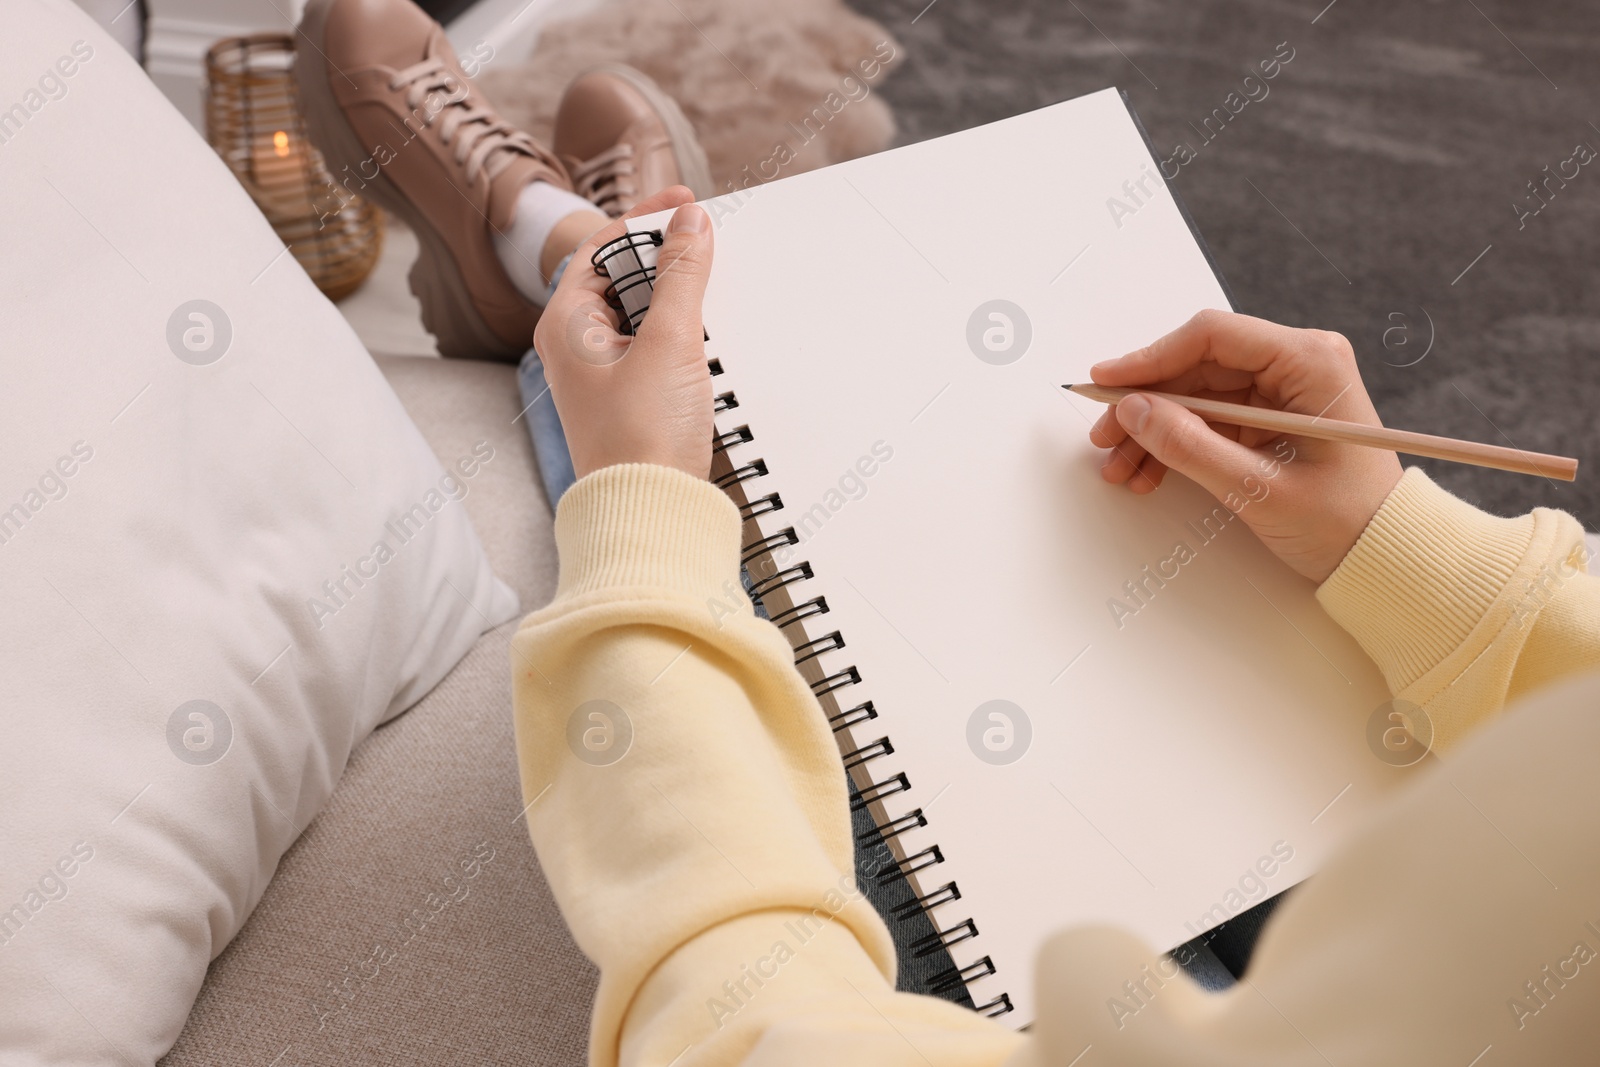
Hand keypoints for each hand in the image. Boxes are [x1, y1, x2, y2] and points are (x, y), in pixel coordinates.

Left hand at [534, 186, 714, 480]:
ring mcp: (604, 376)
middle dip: (666, 259)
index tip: (688, 204)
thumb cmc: (643, 440)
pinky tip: (711, 338)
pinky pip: (656, 347)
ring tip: (715, 292)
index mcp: (566, 325)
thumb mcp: (670, 343)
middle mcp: (577, 347)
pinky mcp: (631, 401)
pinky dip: (683, 333)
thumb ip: (682, 277)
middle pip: (622, 277)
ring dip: (679, 298)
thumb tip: (689, 224)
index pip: (601, 248)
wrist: (651, 517)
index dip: (645, 219)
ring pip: (643, 313)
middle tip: (709, 246)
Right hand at [1087, 309, 1403, 582]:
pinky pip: (1209, 418)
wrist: (1385, 554)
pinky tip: (1148, 471)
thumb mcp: (1261, 490)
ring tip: (1120, 465)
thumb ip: (1192, 448)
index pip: (1211, 337)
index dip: (1150, 357)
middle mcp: (1297, 363)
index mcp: (1310, 361)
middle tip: (1104, 435)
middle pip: (1196, 365)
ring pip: (1195, 393)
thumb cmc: (1347, 522)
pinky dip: (1176, 442)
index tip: (1106, 382)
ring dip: (1154, 428)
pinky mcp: (1270, 417)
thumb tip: (1135, 411)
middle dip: (1146, 402)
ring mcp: (1282, 389)